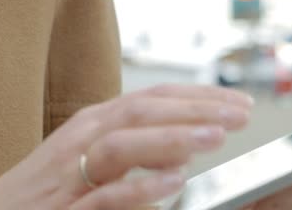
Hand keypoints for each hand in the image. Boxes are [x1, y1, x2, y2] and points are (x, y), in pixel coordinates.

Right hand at [0, 85, 252, 209]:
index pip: (156, 98)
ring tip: (217, 138)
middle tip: (241, 114)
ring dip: (173, 138)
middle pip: (145, 111)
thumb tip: (185, 152)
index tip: (240, 102)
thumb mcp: (95, 156)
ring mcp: (70, 173)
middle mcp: (84, 138)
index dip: (201, 96)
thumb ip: (139, 149)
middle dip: (197, 109)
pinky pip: (103, 195)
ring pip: (123, 144)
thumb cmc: (50, 189)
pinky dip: (139, 186)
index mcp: (98, 122)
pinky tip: (174, 182)